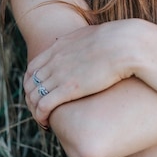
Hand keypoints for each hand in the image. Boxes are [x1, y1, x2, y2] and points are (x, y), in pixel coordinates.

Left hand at [23, 20, 140, 127]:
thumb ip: (85, 39)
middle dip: (31, 98)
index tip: (39, 92)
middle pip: (30, 82)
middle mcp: (55, 60)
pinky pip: (43, 106)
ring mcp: (60, 74)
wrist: (125, 44)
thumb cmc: (119, 40)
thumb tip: (88, 42)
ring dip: (34, 110)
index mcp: (60, 46)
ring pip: (33, 96)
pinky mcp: (68, 89)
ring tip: (43, 119)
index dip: (32, 82)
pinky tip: (46, 123)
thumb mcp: (95, 34)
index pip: (34, 67)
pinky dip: (40, 116)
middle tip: (40, 109)